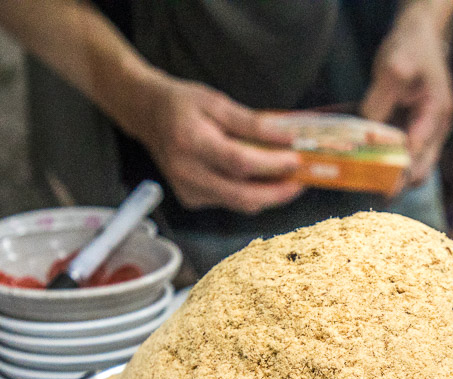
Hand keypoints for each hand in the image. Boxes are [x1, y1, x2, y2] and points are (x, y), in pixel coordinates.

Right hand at [138, 76, 304, 213]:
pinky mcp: (192, 199)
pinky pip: (230, 201)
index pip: (239, 163)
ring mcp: (188, 190)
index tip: (297, 159)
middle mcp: (186, 172)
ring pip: (240, 203)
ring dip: (269, 194)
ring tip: (289, 177)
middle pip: (243, 195)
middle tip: (304, 179)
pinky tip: (261, 178)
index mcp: (190, 142)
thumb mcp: (217, 102)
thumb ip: (252, 123)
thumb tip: (287, 137)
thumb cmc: (183, 105)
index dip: (272, 165)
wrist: (148, 116)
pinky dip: (250, 192)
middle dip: (279, 192)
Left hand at [360, 2, 452, 186]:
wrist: (418, 38)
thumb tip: (368, 128)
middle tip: (381, 194)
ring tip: (374, 190)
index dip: (404, 167)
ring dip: (397, 177)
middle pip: (424, 164)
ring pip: (416, 165)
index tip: (387, 185)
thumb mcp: (394, 66)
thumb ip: (381, 97)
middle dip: (402, 180)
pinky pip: (405, 156)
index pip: (421, 146)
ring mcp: (427, 131)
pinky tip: (371, 173)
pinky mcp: (415, 131)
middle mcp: (436, 126)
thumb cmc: (409, 48)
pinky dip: (391, 165)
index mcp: (437, 110)